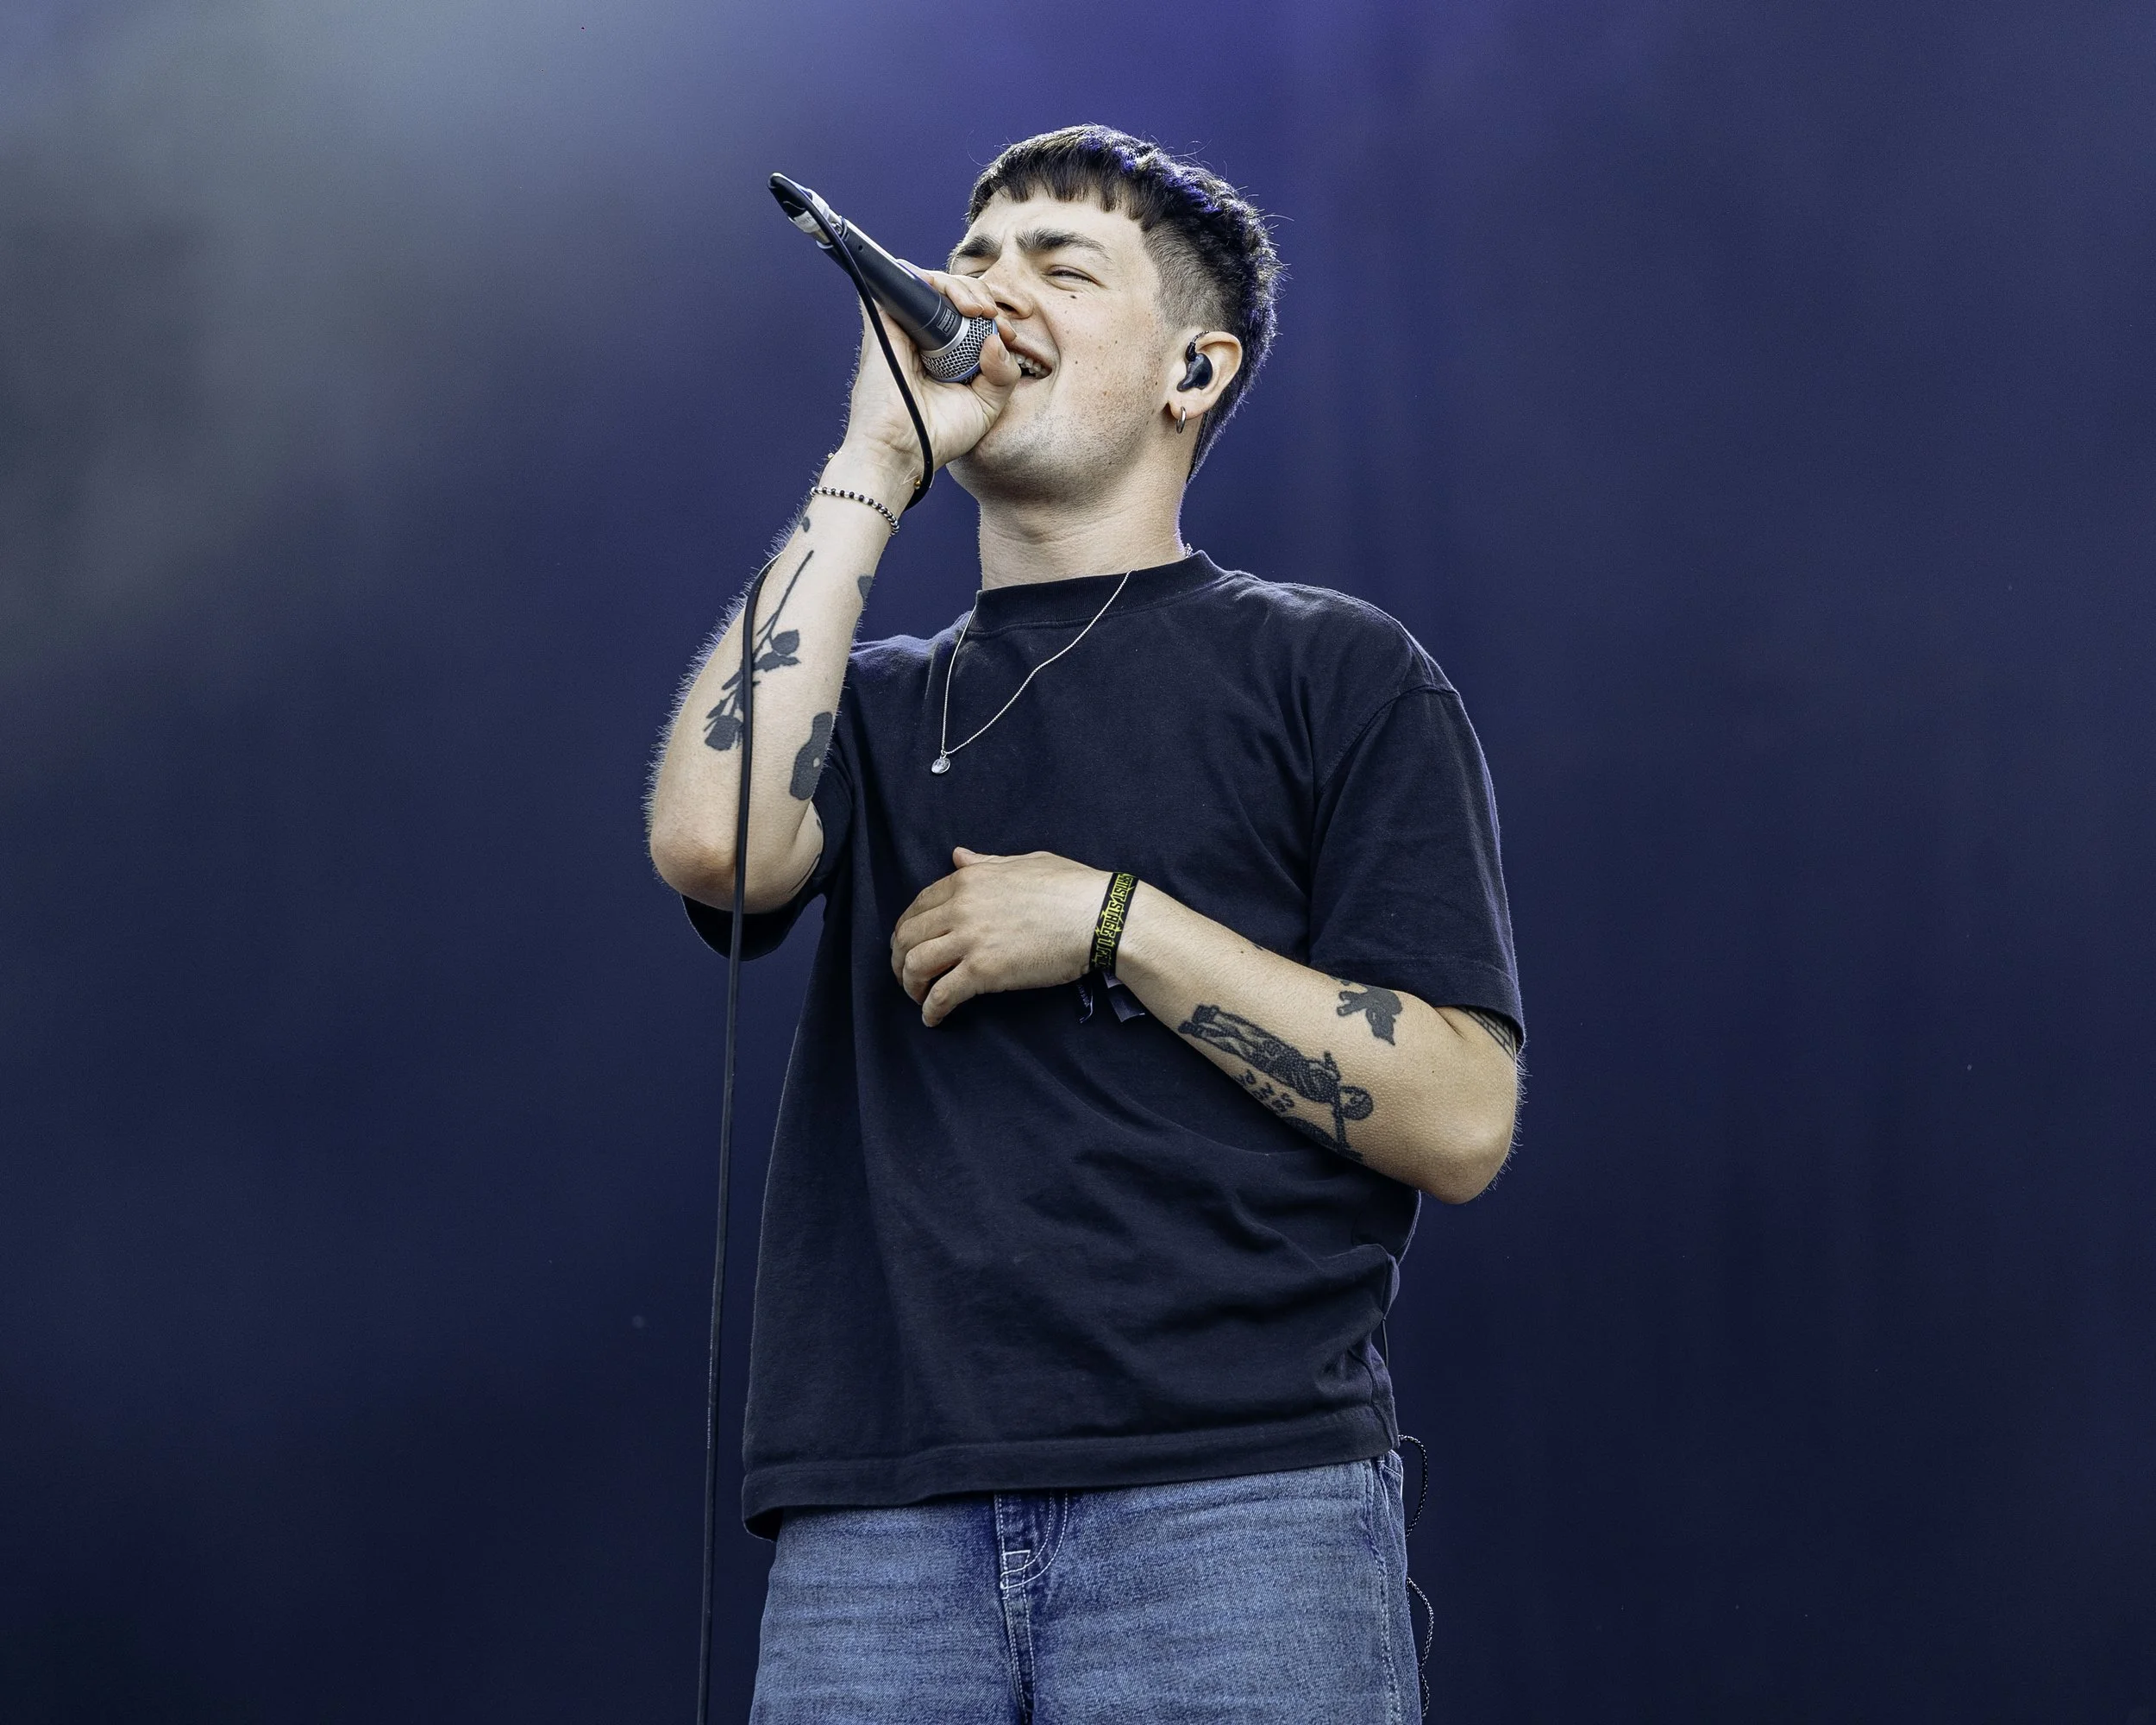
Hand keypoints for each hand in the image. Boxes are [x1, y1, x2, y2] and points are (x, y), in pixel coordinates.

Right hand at [830, 270, 1019, 500]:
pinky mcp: (884, 321)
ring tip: (979, 310)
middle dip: (982, 295)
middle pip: (954, 293)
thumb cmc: (939, 435)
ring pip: (933, 282)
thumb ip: (1004, 374)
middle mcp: (924, 337)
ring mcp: (903, 327)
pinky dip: (931, 281)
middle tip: (994, 317)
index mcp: (946, 354)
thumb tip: (997, 337)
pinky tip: (956, 305)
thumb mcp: (987, 406)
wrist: (901, 449)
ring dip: (963, 287)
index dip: (994, 316)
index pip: (971, 316)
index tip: (1010, 335)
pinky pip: (904, 283)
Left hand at [890, 848, 1107, 1025]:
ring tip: (918, 998)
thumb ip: (986, 862)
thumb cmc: (1071, 887)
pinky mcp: (984, 971)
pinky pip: (943, 994)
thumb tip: (958, 856)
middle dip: (900, 959)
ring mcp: (970, 939)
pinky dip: (931, 1010)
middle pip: (909, 936)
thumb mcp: (1024, 863)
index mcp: (969, 880)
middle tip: (906, 976)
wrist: (1098, 917)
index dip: (907, 928)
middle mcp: (961, 907)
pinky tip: (933, 1019)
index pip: (919, 904)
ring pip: (916, 965)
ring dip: (910, 986)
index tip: (908, 944)